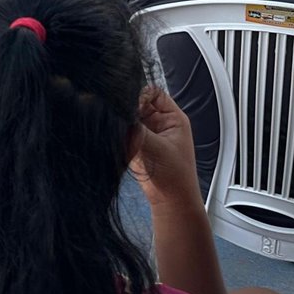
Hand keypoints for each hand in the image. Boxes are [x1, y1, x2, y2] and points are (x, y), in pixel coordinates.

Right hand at [130, 87, 201, 208]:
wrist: (170, 200)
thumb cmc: (176, 177)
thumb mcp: (158, 148)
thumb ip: (139, 130)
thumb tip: (122, 115)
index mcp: (172, 118)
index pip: (154, 93)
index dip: (141, 94)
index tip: (128, 103)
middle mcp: (159, 122)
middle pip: (138, 102)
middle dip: (128, 108)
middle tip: (120, 116)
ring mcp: (146, 132)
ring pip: (128, 116)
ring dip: (122, 121)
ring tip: (121, 131)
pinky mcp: (134, 143)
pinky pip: (122, 129)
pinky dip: (117, 132)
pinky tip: (118, 138)